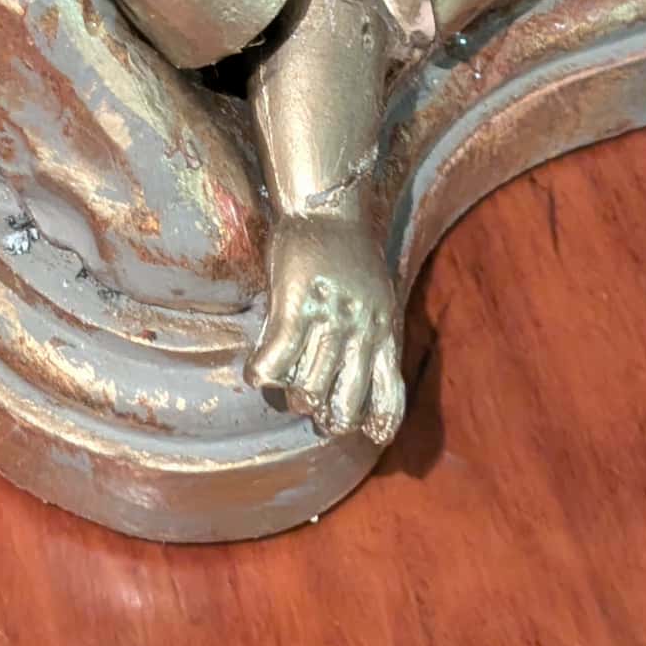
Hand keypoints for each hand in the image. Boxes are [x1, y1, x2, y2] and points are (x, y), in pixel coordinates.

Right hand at [246, 215, 405, 445]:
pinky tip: (255, 374)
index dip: (379, 423)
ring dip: (292, 398)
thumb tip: (362, 370)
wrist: (328, 208)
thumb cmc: (351, 252)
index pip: (390, 394)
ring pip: (309, 388)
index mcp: (385, 331)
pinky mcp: (296, 306)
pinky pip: (277, 358)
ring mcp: (330, 320)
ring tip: (283, 392)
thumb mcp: (379, 295)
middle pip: (345, 403)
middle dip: (328, 419)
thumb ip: (375, 332)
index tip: (368, 436)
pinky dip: (263, 373)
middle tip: (312, 413)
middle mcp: (362, 332)